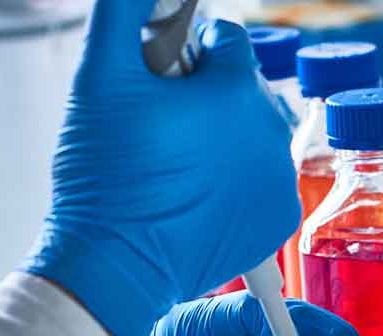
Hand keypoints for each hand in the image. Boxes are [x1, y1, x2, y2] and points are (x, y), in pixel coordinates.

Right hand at [23, 0, 299, 335]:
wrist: (116, 263)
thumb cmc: (107, 176)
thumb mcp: (102, 74)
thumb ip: (124, 12)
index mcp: (237, 91)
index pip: (226, 38)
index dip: (187, 51)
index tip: (161, 77)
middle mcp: (272, 134)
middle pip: (243, 88)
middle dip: (206, 96)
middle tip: (161, 127)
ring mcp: (281, 180)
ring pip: (254, 134)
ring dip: (223, 138)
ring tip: (175, 165)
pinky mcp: (279, 219)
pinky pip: (264, 180)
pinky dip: (238, 182)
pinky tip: (197, 194)